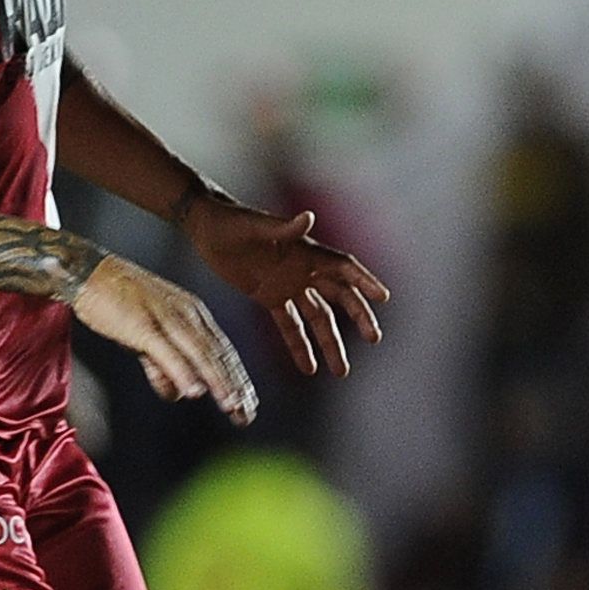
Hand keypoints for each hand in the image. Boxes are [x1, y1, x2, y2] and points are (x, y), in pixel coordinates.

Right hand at [72, 253, 258, 424]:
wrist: (86, 271)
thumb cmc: (117, 301)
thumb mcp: (147, 336)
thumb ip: (164, 365)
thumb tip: (179, 393)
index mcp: (192, 314)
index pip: (222, 351)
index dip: (237, 379)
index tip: (249, 404)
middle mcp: (186, 314)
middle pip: (217, 354)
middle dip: (235, 386)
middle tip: (248, 415)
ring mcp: (165, 318)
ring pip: (199, 353)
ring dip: (218, 381)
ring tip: (231, 406)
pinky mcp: (141, 325)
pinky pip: (167, 351)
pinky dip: (183, 372)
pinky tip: (194, 391)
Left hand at [181, 196, 390, 378]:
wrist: (205, 226)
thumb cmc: (230, 220)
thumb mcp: (255, 226)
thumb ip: (284, 227)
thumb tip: (309, 218)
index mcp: (305, 250)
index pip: (343, 267)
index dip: (364, 281)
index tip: (383, 298)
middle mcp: (303, 269)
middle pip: (340, 296)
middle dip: (358, 317)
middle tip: (374, 338)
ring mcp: (288, 285)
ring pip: (318, 318)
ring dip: (329, 343)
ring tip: (341, 371)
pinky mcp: (269, 297)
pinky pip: (289, 325)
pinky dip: (299, 346)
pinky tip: (309, 369)